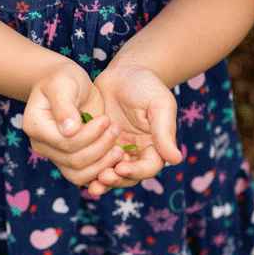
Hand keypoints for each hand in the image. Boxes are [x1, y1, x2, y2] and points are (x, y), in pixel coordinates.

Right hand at [22, 63, 123, 190]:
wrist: (66, 84)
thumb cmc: (63, 79)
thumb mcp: (63, 84)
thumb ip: (65, 106)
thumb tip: (69, 130)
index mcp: (36, 126)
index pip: (65, 142)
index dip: (89, 135)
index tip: (105, 119)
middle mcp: (42, 145)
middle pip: (73, 160)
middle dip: (100, 148)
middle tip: (116, 130)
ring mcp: (55, 155)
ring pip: (78, 174)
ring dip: (103, 164)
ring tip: (120, 149)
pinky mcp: (69, 160)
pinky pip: (85, 175)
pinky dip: (102, 170)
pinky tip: (116, 158)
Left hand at [86, 64, 182, 194]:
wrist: (122, 72)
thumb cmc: (145, 84)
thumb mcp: (159, 103)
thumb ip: (164, 131)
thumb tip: (175, 159)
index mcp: (155, 146)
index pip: (149, 167)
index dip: (136, 172)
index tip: (121, 169)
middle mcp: (136, 152)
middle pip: (128, 177)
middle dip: (116, 180)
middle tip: (103, 177)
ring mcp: (116, 149)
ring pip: (111, 174)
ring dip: (102, 180)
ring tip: (93, 182)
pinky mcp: (98, 144)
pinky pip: (94, 162)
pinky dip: (88, 169)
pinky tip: (78, 170)